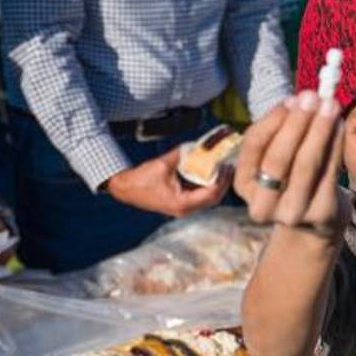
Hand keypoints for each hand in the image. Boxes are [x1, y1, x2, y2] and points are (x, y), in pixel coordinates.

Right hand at [105, 147, 230, 217]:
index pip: (211, 194)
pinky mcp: (181, 204)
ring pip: (208, 199)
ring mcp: (183, 208)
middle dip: (223, 183)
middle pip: (213, 199)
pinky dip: (207, 185)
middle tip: (229, 167)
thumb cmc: (141, 179)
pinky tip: (210, 173)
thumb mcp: (164, 163)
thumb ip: (183, 155)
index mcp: (182, 203)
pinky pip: (199, 196)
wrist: (126, 188)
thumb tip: (199, 146)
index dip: (222, 180)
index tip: (227, 166)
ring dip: (217, 184)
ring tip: (223, 168)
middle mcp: (184, 209)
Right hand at [234, 90, 346, 236]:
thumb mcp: (276, 157)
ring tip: (330, 105)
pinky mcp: (319, 214)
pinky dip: (336, 144)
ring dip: (320, 130)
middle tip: (311, 97)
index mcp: (243, 184)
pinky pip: (329, 172)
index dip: (272, 120)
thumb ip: (281, 130)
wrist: (313, 221)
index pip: (253, 146)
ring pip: (306, 165)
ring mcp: (291, 213)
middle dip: (296, 124)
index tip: (290, 99)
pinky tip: (340, 125)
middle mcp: (262, 204)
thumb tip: (299, 100)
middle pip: (278, 158)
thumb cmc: (292, 177)